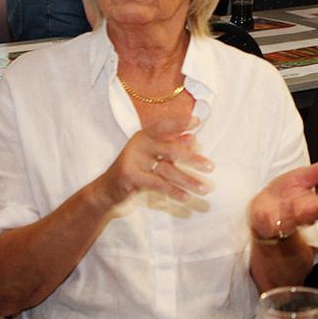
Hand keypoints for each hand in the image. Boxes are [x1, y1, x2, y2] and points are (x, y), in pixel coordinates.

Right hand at [93, 116, 212, 206]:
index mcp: (144, 135)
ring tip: (204, 189)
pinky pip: (158, 184)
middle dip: (192, 159)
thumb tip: (193, 138)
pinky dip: (173, 191)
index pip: (164, 126)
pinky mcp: (130, 176)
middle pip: (171, 149)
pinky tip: (185, 197)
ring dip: (187, 180)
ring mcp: (133, 160)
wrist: (107, 189)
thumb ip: (171, 146)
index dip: (181, 123)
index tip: (198, 121)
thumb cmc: (135, 170)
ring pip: (167, 170)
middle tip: (210, 167)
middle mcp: (139, 144)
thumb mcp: (152, 156)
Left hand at [248, 156, 317, 240]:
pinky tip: (264, 214)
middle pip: (307, 218)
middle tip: (312, 207)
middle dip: (310, 213)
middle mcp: (299, 217)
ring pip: (288, 222)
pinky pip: (265, 224)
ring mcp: (282, 223)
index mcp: (311, 206)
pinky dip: (265, 220)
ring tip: (289, 204)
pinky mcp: (265, 226)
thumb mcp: (303, 176)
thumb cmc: (286, 192)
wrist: (263, 205)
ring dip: (289, 215)